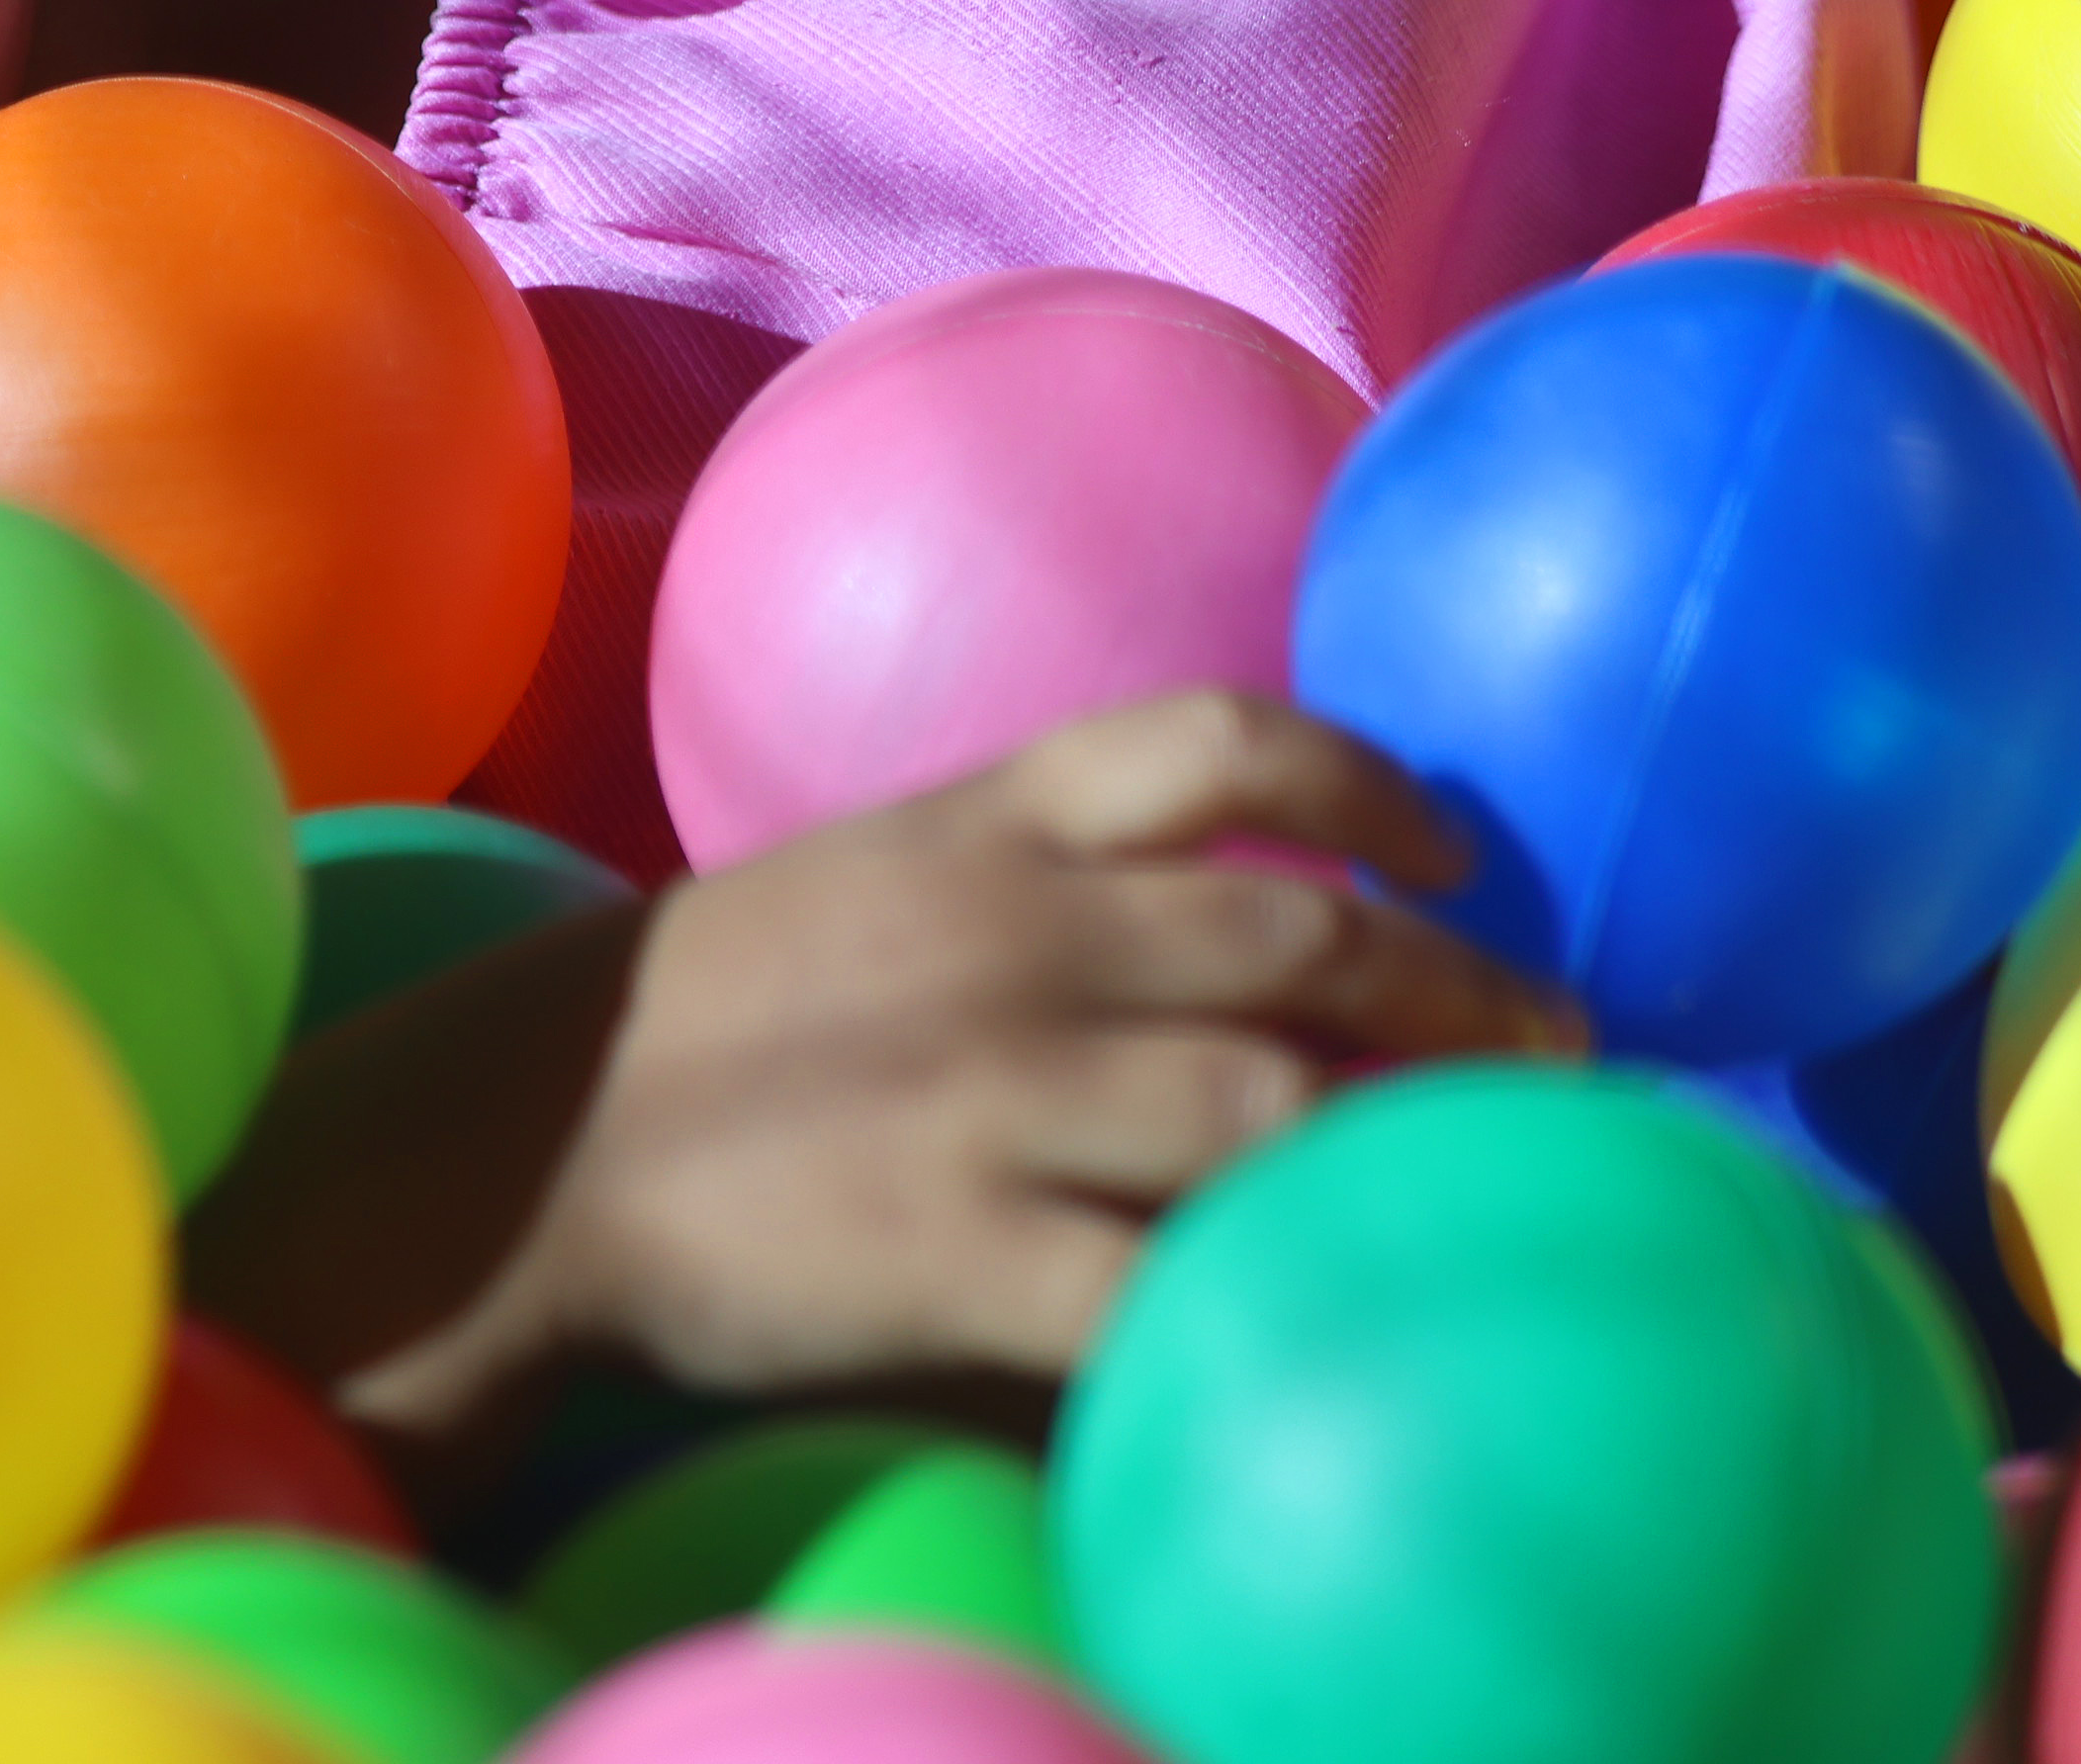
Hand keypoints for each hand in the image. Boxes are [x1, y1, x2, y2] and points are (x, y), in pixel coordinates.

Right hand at [188, 689, 1586, 1452]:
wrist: (518, 1137)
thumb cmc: (715, 1014)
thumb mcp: (874, 879)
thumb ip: (1031, 873)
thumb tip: (1229, 909)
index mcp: (985, 828)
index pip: (1220, 744)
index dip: (1375, 783)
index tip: (1464, 850)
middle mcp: (1012, 941)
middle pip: (1303, 942)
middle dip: (1463, 997)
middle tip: (1561, 1050)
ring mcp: (987, 1098)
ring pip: (1267, 1111)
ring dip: (1404, 1148)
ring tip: (1486, 1187)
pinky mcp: (948, 1252)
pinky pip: (1150, 1293)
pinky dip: (1252, 1314)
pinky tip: (1324, 1334)